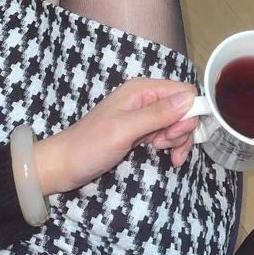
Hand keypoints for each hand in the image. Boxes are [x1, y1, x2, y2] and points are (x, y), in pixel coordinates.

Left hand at [34, 78, 197, 195]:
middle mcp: (145, 97)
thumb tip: (189, 99)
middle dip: (182, 129)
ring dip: (177, 139)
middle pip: (184, 107)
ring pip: (178, 121)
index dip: (188, 113)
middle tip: (165, 145)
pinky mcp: (142, 128)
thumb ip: (157, 114)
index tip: (174, 134)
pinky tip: (164, 154)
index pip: (184, 91)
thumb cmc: (90, 146)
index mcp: (142, 89)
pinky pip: (167, 131)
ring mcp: (144, 113)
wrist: (64, 165)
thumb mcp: (124, 130)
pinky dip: (170, 143)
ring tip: (161, 152)